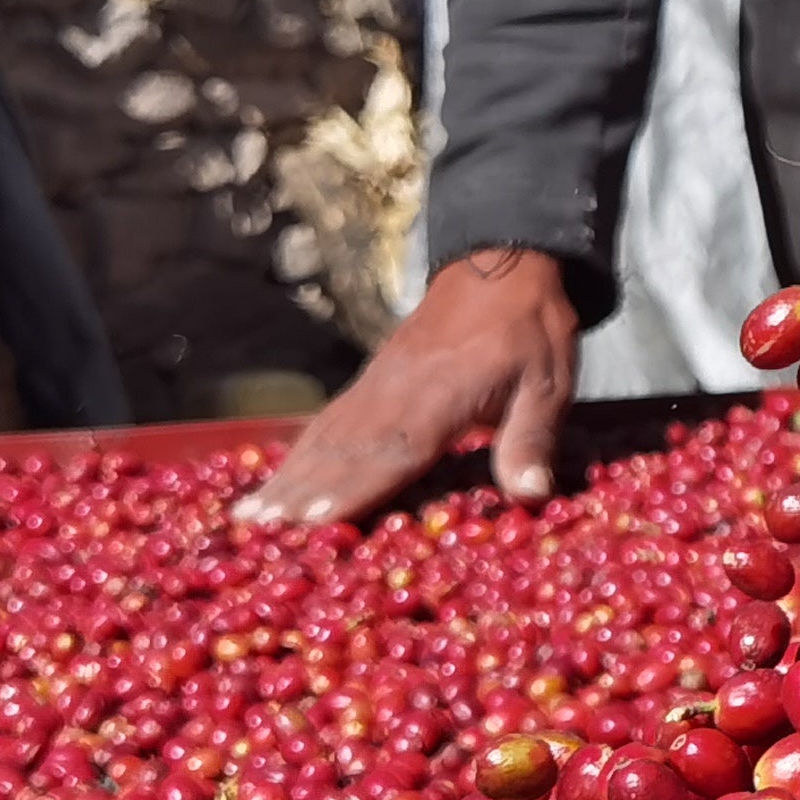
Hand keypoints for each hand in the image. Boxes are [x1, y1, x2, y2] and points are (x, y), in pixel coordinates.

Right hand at [235, 248, 580, 526]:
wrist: (501, 266)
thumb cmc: (529, 330)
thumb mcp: (549, 382)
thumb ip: (534, 438)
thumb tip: (533, 494)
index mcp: (441, 395)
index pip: (394, 448)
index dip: (356, 487)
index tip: (316, 519)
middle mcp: (397, 390)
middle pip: (345, 448)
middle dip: (303, 494)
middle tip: (260, 533)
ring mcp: (378, 383)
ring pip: (328, 435)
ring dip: (288, 477)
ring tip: (251, 516)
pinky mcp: (372, 380)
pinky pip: (329, 420)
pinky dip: (299, 452)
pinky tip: (276, 478)